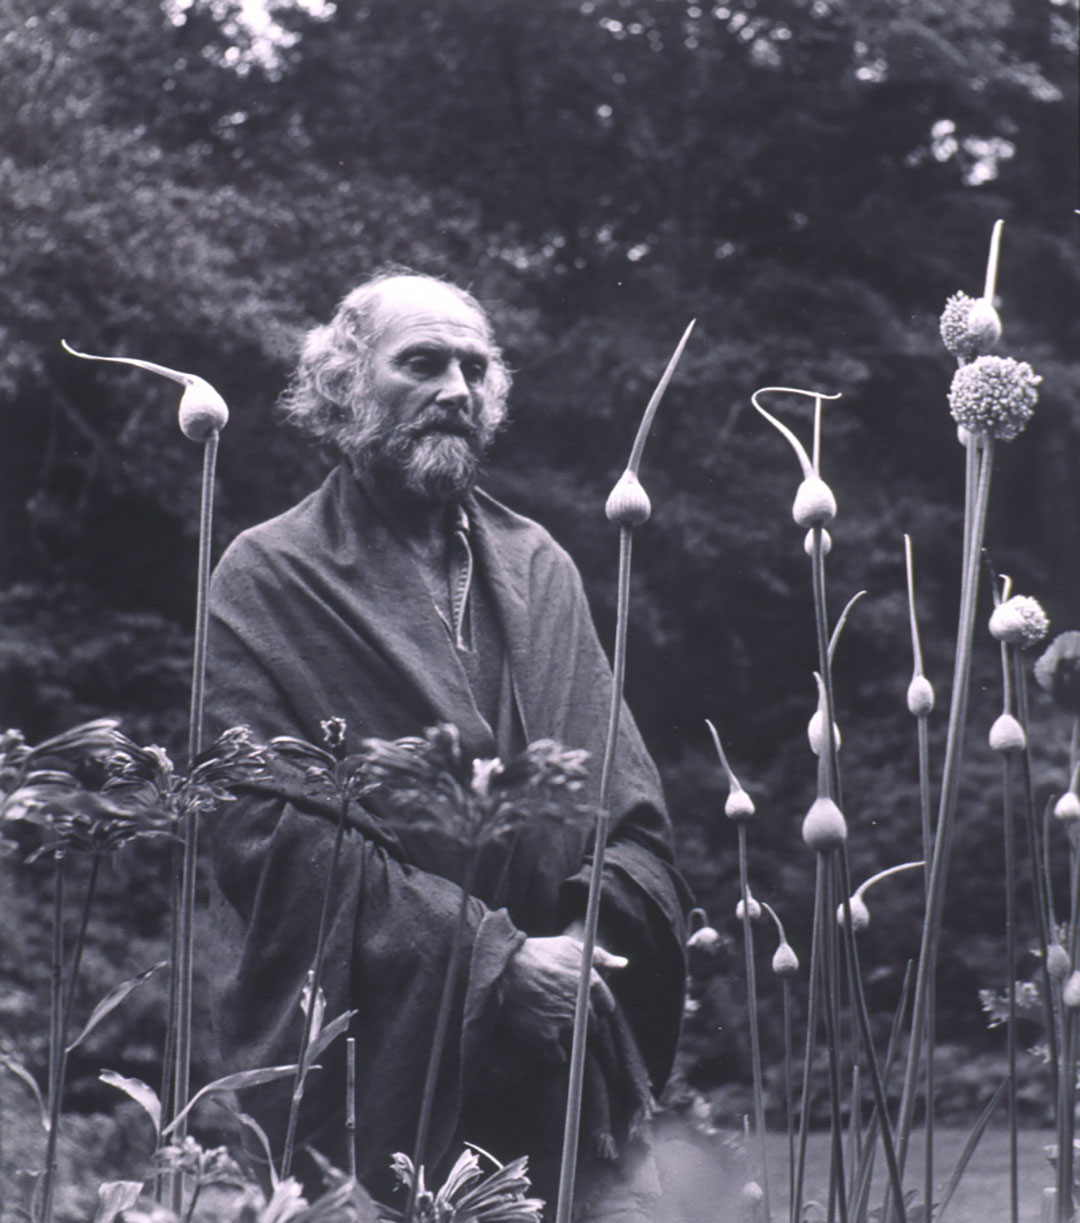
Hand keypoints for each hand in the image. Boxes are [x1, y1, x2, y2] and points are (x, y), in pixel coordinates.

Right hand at [500, 931, 627, 1059]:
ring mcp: (566, 1024)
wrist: (502, 970)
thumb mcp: (570, 947)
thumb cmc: (536, 954)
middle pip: (593, 1026)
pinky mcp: (547, 1039)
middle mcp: (582, 1005)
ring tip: (548, 1021)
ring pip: (577, 1041)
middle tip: (560, 1012)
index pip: (606, 1006)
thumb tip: (624, 964)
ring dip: (566, 1036)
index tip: (580, 1004)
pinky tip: (541, 1038)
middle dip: (580, 1021)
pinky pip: (559, 1057)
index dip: (593, 1005)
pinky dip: (552, 1052)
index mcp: (592, 983)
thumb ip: (600, 956)